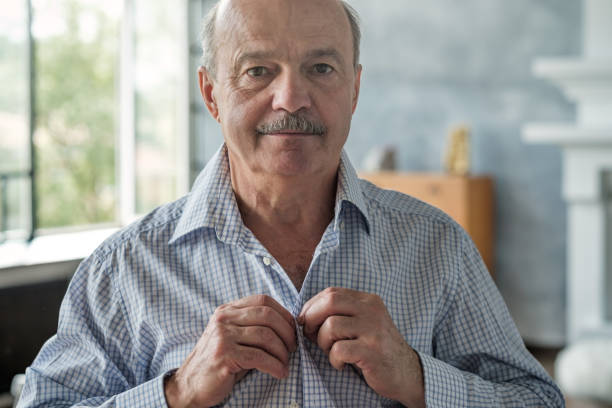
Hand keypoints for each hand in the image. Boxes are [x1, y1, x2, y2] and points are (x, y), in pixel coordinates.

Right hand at [164, 295, 296, 407]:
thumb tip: (288, 324)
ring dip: (282, 352)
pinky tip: (280, 372)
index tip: (293, 328)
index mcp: (227, 310)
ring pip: (266, 337)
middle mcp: (223, 319)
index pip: (263, 300)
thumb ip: (252, 326)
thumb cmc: (218, 361)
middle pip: (267, 316)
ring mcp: (222, 336)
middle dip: (287, 332)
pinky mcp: (224, 355)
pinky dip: (275, 366)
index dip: (283, 313)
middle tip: (293, 347)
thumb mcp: (232, 336)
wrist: (190, 384)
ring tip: (286, 362)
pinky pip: (259, 357)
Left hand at [298, 287, 424, 407]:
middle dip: (311, 319)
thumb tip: (304, 314)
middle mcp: (372, 311)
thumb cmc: (376, 347)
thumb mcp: (363, 322)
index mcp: (368, 300)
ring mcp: (373, 330)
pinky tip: (341, 364)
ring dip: (322, 342)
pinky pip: (338, 350)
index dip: (312, 306)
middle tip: (311, 335)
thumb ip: (341, 313)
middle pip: (329, 303)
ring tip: (332, 351)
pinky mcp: (372, 351)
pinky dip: (333, 359)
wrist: (406, 372)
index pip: (331, 292)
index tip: (305, 321)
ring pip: (330, 326)